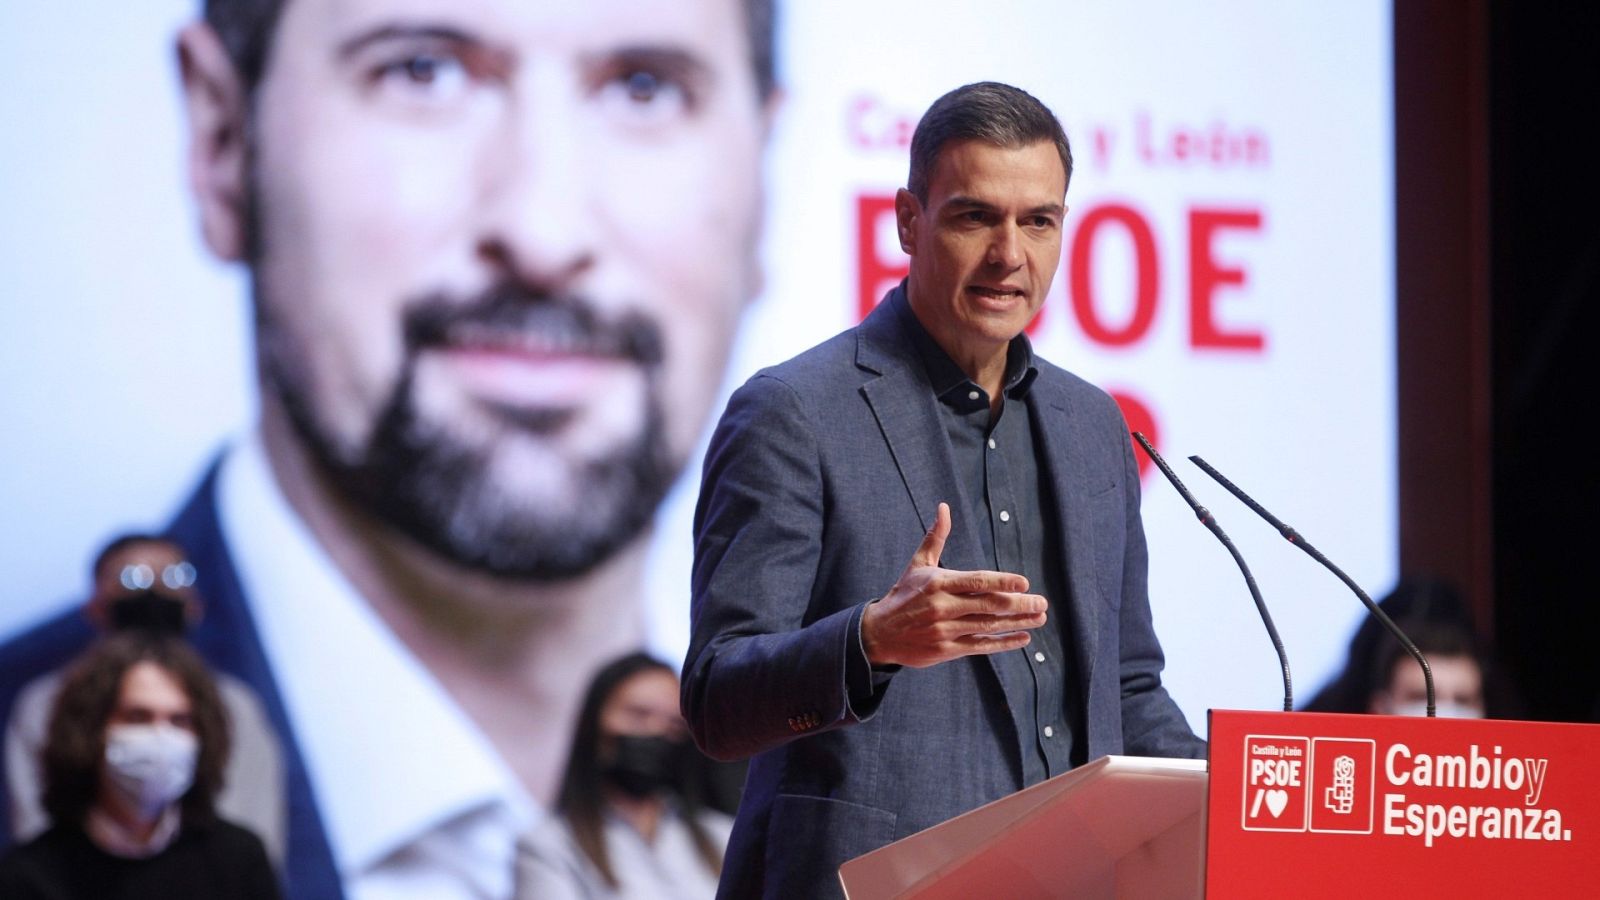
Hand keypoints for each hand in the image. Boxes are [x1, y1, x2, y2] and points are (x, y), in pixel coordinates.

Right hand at [860, 502, 1048, 667]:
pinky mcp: (946, 650)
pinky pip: (980, 646)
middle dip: (1019, 604)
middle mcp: (943, 607)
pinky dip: (1003, 643)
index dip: (1003, 582)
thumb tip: (944, 507)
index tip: (1025, 583)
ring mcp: (945, 630)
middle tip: (1042, 603)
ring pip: (988, 626)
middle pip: (988, 605)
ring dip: (1017, 622)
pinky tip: (1022, 637)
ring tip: (1039, 618)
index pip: (977, 581)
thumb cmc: (904, 594)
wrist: (879, 632)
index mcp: (938, 583)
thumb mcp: (918, 564)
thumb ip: (936, 537)